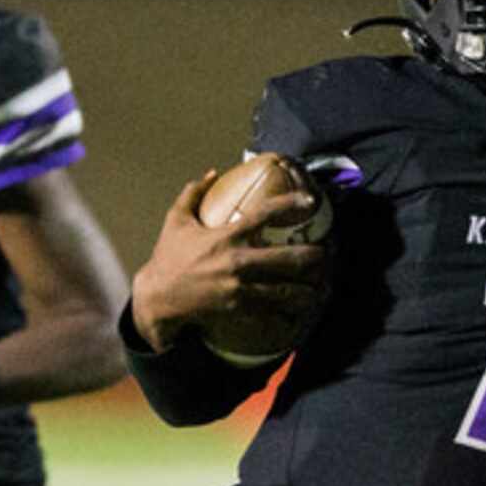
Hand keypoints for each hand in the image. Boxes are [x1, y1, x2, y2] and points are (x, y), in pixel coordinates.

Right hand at [129, 167, 330, 352]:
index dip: (290, 205)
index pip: (265, 214)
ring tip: (322, 287)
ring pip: (284, 289)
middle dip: (311, 256)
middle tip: (327, 253)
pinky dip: (287, 312)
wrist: (158, 298)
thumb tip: (211, 172)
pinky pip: (270, 310)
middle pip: (286, 258)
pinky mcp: (238, 307)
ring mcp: (239, 287)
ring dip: (307, 289)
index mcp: (226, 235)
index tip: (309, 201)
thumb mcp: (176, 221)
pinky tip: (301, 312)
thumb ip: (193, 193)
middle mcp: (237, 261)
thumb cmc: (168, 258)